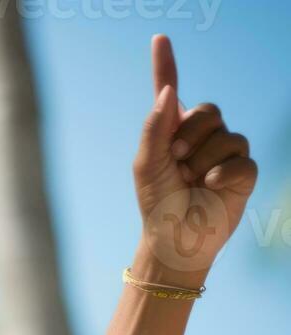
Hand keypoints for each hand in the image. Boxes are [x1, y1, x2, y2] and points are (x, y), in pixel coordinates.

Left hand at [133, 34, 257, 277]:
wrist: (173, 239)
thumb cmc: (157, 204)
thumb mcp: (148, 164)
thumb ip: (155, 127)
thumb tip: (169, 92)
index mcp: (172, 130)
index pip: (171, 90)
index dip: (166, 65)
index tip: (159, 39)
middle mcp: (201, 135)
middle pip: (208, 110)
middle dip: (188, 135)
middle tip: (177, 162)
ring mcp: (225, 151)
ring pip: (225, 135)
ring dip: (201, 161)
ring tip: (191, 182)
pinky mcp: (243, 171)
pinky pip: (239, 159)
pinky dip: (219, 174)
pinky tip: (208, 188)